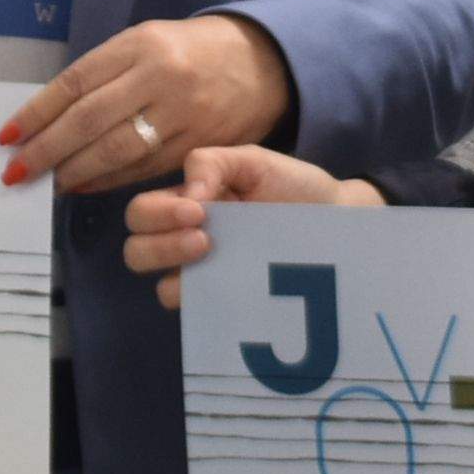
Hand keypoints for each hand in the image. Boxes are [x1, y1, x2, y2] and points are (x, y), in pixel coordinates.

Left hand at [0, 14, 293, 194]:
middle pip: (90, 120)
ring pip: (117, 150)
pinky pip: (144, 169)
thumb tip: (48, 118)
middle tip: (17, 171)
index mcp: (141, 44)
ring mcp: (183, 113)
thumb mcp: (146, 43)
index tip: (7, 136)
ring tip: (48, 183)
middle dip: (47, 150)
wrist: (262, 63)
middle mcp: (160, 77)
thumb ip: (103, 75)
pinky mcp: (199, 146)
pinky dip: (109, 181)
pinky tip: (84, 186)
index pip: (76, 82)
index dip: (37, 112)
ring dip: (75, 172)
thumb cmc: (189, 52)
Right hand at [126, 146, 374, 307]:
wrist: (337, 219)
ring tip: (212, 254)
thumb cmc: (293, 187)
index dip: (157, 214)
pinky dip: (204, 300)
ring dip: (177, 270)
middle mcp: (186, 243)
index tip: (199, 209)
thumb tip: (189, 194)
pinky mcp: (230, 303)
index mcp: (186, 205)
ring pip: (161, 287)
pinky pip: (199, 312)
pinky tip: (229, 284)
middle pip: (136, 252)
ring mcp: (207, 277)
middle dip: (160, 244)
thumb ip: (213, 163)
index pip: (141, 214)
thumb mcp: (253, 161)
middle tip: (204, 237)